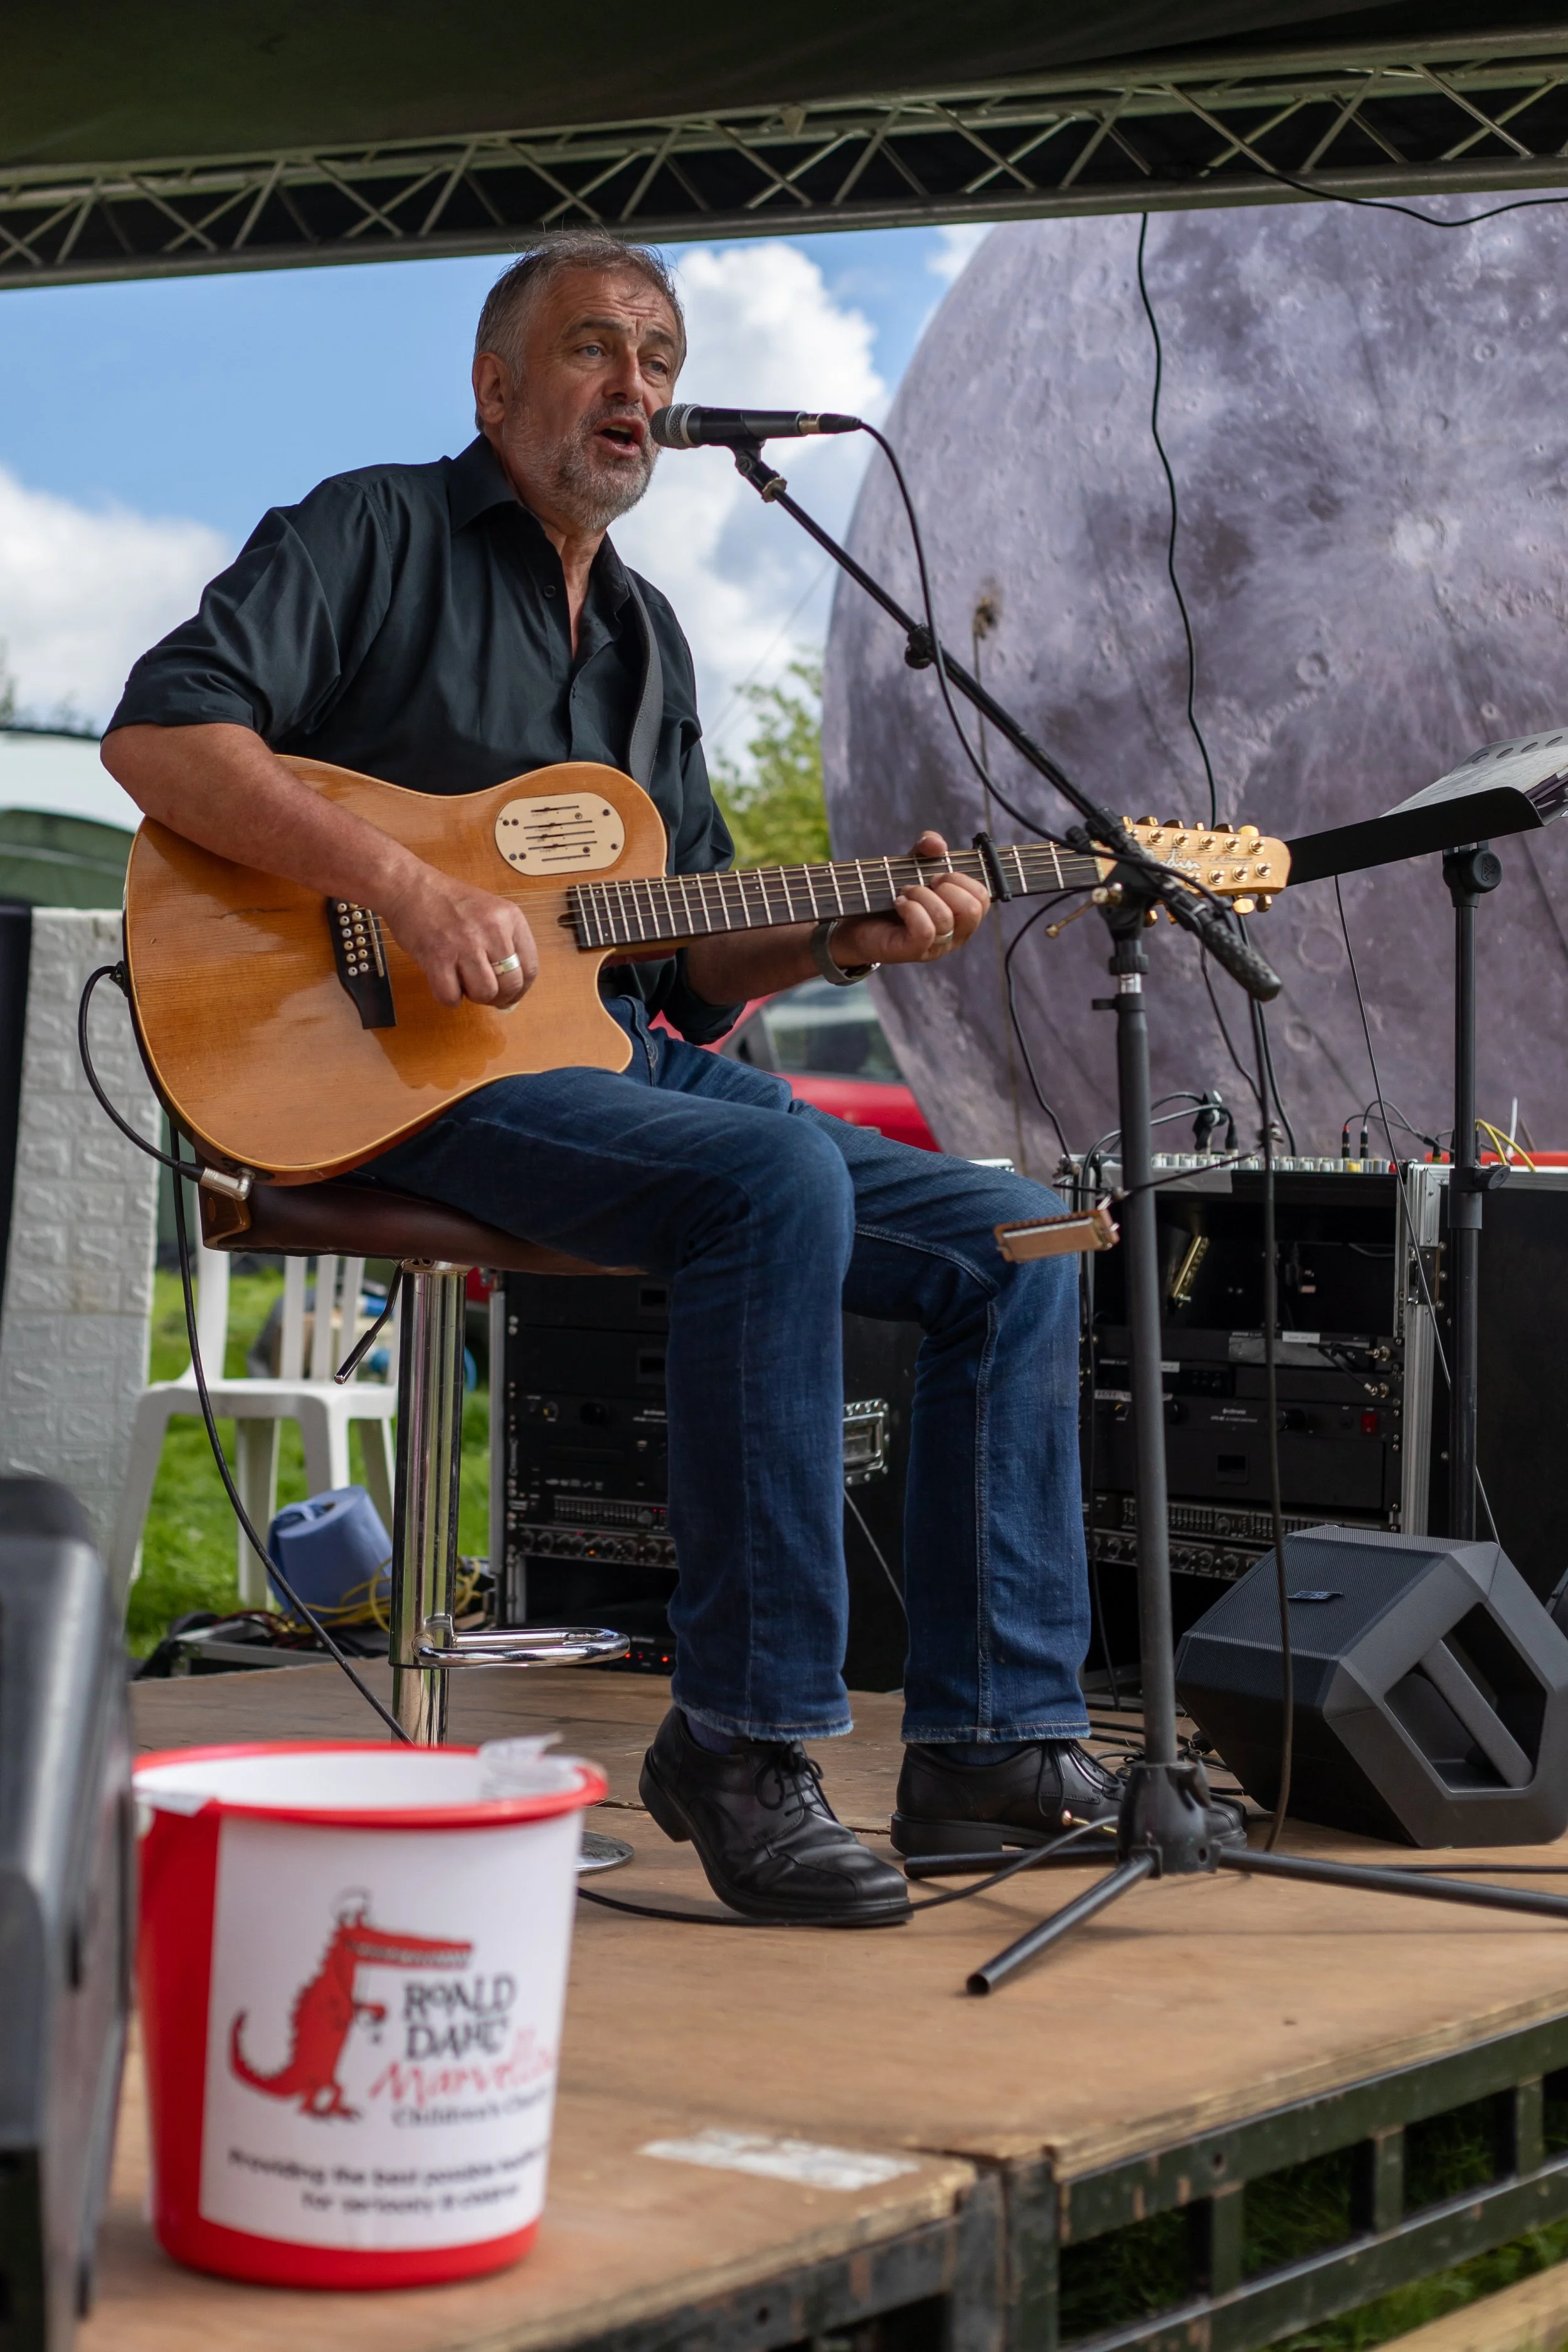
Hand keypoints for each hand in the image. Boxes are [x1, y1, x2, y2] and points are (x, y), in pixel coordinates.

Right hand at [382, 864, 538, 1008]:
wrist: (410, 887)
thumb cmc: (449, 903)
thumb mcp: (490, 912)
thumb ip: (504, 945)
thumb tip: (511, 993)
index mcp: (510, 918)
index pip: (530, 967)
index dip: (521, 990)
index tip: (510, 996)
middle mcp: (492, 930)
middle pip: (511, 984)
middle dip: (499, 998)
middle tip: (484, 994)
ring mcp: (465, 943)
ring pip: (485, 993)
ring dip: (474, 997)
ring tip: (462, 983)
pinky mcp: (437, 956)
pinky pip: (451, 996)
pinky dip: (448, 998)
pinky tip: (444, 983)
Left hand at [827, 832, 987, 970]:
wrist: (858, 922)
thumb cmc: (891, 895)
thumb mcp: (912, 865)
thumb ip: (927, 848)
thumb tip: (938, 845)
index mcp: (963, 915)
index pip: (983, 897)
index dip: (962, 879)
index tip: (938, 874)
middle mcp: (956, 934)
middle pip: (973, 909)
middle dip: (948, 886)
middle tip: (925, 883)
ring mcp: (937, 946)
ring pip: (945, 918)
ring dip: (921, 894)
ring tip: (904, 892)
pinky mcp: (915, 952)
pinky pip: (926, 930)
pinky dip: (911, 909)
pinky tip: (899, 903)